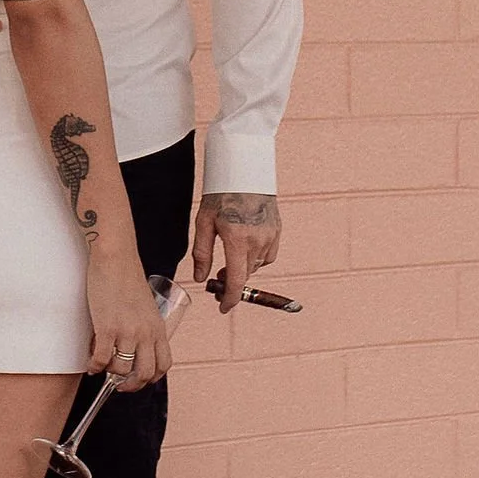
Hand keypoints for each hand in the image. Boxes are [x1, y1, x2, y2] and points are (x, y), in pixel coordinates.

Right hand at [85, 251, 169, 389]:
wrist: (116, 258)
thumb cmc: (127, 277)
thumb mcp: (145, 307)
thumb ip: (142, 326)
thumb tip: (129, 345)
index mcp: (157, 327)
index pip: (163, 365)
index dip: (151, 378)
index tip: (139, 379)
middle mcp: (146, 333)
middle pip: (145, 373)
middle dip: (131, 384)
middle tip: (120, 384)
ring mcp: (127, 331)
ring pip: (121, 369)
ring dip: (109, 373)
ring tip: (102, 366)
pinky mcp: (108, 327)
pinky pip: (101, 358)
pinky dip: (94, 366)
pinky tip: (90, 363)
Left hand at [193, 192, 280, 311]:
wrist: (245, 170)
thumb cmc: (221, 193)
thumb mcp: (204, 222)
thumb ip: (202, 253)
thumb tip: (201, 278)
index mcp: (237, 239)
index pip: (235, 280)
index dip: (229, 299)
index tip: (222, 308)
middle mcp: (257, 240)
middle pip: (245, 275)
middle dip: (231, 282)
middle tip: (216, 281)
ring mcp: (270, 235)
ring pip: (256, 265)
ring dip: (243, 268)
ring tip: (228, 258)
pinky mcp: (277, 230)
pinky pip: (268, 255)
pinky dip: (256, 258)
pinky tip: (245, 248)